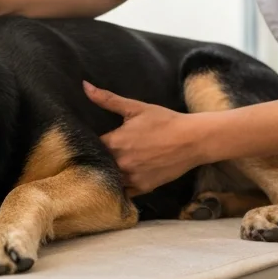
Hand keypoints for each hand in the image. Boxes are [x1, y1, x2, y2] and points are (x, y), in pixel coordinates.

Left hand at [84, 81, 208, 195]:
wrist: (192, 140)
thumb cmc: (164, 121)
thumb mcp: (136, 108)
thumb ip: (107, 99)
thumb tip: (85, 86)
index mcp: (114, 142)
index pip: (91, 146)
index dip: (89, 144)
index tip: (89, 141)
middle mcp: (119, 163)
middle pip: (98, 164)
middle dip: (98, 159)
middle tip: (98, 154)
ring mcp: (131, 178)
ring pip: (110, 179)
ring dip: (108, 173)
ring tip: (108, 167)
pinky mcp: (143, 188)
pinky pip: (124, 191)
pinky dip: (122, 186)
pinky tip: (123, 179)